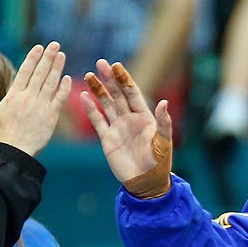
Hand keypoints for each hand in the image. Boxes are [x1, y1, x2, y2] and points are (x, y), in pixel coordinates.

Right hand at [0, 41, 71, 156]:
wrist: (14, 151)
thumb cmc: (0, 133)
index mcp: (14, 95)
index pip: (25, 71)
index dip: (33, 58)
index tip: (39, 47)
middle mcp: (28, 97)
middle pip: (40, 73)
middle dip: (48, 57)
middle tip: (54, 44)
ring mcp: (41, 105)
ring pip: (51, 82)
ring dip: (57, 67)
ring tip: (61, 54)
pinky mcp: (51, 115)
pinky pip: (59, 98)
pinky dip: (64, 87)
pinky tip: (67, 77)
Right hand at [82, 59, 174, 197]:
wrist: (146, 182)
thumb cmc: (159, 163)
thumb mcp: (163, 142)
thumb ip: (164, 122)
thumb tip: (164, 102)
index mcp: (145, 117)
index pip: (133, 93)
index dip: (124, 79)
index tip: (116, 66)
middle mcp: (130, 119)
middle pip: (117, 95)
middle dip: (109, 79)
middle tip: (99, 63)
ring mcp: (118, 128)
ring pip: (106, 104)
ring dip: (98, 90)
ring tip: (88, 75)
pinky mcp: (107, 139)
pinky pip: (97, 121)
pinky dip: (90, 109)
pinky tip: (83, 97)